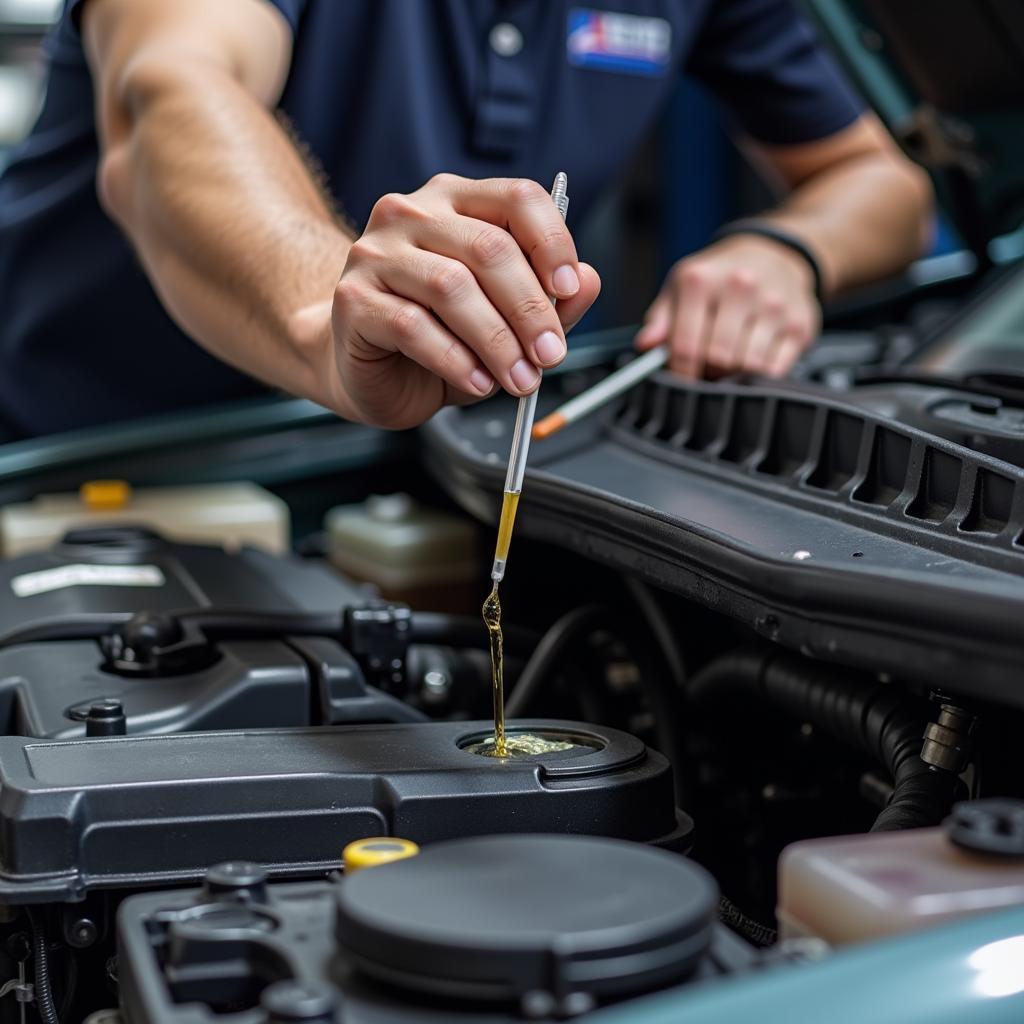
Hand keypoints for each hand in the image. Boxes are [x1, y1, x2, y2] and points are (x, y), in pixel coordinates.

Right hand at [328, 174, 600, 428]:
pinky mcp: (354, 299)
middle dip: (530, 311)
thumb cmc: (435, 339)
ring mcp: (376, 253)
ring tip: (518, 379)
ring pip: (452, 287)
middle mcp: (412, 214)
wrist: (361, 366)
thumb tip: (588, 283)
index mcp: (456, 203)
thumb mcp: (505, 320)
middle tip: (550, 356)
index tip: (569, 290)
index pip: (517, 198)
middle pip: (490, 249)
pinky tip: (478, 382)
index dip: (552, 243)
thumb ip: (549, 301)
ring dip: (497, 341)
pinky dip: (456, 360)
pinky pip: (412, 326)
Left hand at [635, 234, 819, 378]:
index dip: (680, 373)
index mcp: (701, 280)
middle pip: (718, 358)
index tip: (681, 380)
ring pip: (748, 366)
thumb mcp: (681, 287)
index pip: (684, 346)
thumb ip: (660, 319)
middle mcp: (740, 287)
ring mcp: (773, 306)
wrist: (774, 254)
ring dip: (736, 376)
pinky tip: (754, 361)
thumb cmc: (719, 277)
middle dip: (709, 373)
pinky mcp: (799, 325)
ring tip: (730, 364)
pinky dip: (762, 376)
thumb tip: (645, 346)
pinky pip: (776, 369)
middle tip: (707, 370)